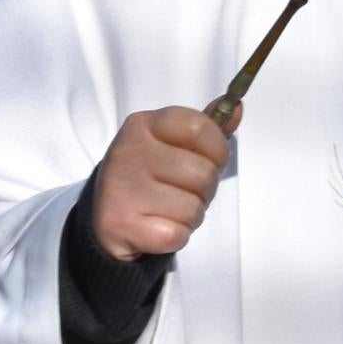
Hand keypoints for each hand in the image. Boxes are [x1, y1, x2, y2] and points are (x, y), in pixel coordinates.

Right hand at [92, 105, 233, 261]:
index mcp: (144, 125)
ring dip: (191, 215)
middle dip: (205, 190)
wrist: (105, 217)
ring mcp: (124, 187)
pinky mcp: (122, 223)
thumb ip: (204, 129)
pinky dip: (176, 236)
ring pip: (193, 208)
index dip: (217, 149)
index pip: (199, 126)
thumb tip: (237, 107)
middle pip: (204, 172)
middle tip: (183, 191)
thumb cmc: (147, 177)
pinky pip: (177, 234)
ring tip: (169, 209)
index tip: (209, 160)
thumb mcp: (170, 144)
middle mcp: (130, 151)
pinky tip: (159, 227)